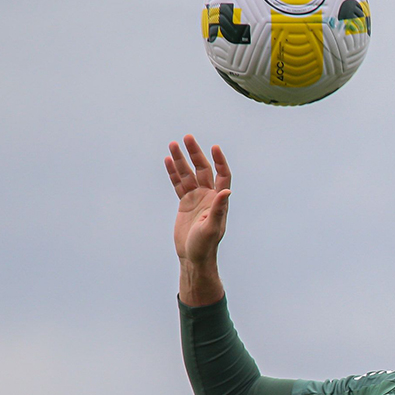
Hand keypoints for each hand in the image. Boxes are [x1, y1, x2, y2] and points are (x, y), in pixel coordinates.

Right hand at [165, 135, 230, 304]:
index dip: (219, 161)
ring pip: (188, 174)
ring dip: (181, 160)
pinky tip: (168, 160)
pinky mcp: (184, 203)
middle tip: (187, 137)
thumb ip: (218, 209)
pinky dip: (173, 172)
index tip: (214, 147)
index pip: (222, 175)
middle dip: (195, 154)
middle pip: (203, 169)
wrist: (193, 257)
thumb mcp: (212, 228)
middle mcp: (209, 196)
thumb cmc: (205, 245)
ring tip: (173, 144)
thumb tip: (226, 191)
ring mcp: (196, 198)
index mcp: (219, 200)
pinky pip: (178, 184)